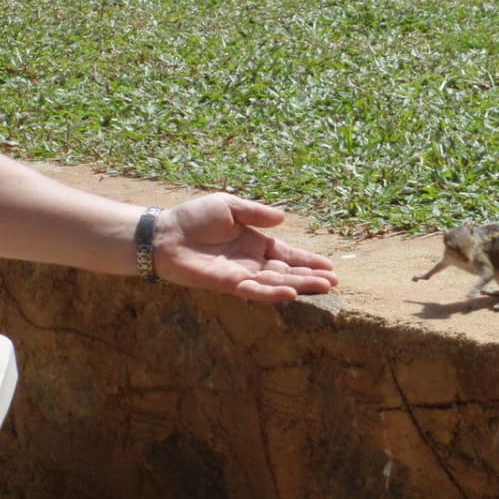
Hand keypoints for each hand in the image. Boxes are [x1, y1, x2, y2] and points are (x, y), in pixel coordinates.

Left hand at [153, 193, 337, 301]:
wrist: (163, 234)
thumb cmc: (194, 218)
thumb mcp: (230, 206)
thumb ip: (256, 213)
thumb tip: (283, 219)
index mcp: (256, 243)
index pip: (288, 255)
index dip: (309, 261)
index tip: (330, 267)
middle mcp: (252, 262)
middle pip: (288, 271)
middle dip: (311, 277)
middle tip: (335, 282)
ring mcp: (242, 274)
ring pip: (277, 282)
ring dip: (300, 285)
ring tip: (323, 287)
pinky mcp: (228, 284)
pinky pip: (254, 291)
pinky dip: (273, 293)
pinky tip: (291, 293)